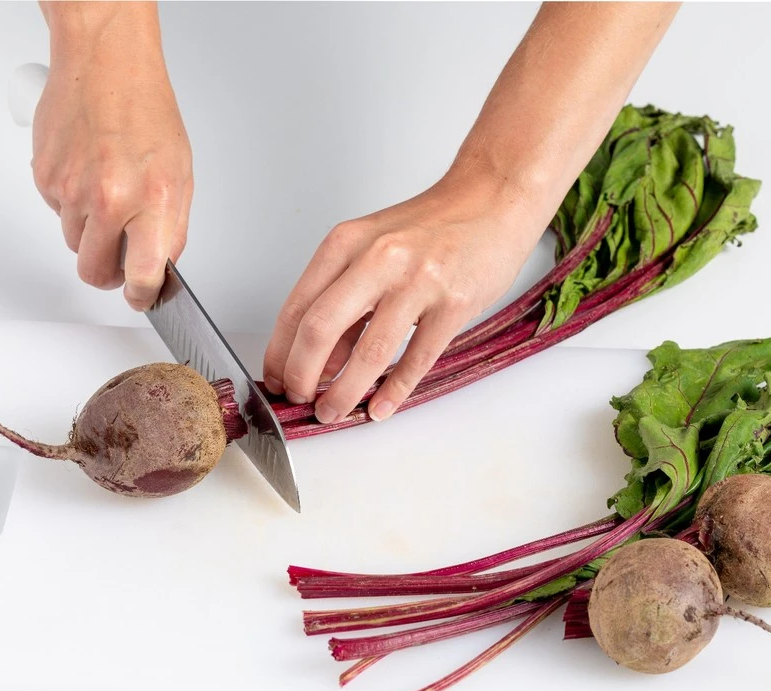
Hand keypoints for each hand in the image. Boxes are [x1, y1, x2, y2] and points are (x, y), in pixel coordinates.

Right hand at [32, 4, 191, 309]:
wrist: (106, 66)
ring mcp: (72, 190)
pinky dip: (71, 203)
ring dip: (90, 233)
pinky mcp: (45, 178)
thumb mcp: (181, 175)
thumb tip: (160, 266)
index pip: (144, 273)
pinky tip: (87, 173)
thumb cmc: (146, 114)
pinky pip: (58, 213)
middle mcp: (110, 198)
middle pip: (96, 271)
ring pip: (75, 244)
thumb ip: (171, 227)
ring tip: (106, 195)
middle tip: (120, 258)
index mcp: (153, 200)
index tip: (141, 298)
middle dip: (108, 273)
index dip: (142, 295)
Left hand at [262, 169, 549, 423]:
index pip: (297, 308)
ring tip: (335, 411)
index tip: (276, 378)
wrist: (493, 199)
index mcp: (347, 243)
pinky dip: (394, 391)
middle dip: (301, 377)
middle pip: (320, 330)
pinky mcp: (453, 304)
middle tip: (299, 400)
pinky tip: (381, 406)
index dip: (280, 353)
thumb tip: (319, 359)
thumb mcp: (373, 249)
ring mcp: (418, 282)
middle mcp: (377, 259)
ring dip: (345, 393)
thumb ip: (345, 300)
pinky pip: (416, 359)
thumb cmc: (433, 227)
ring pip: (369, 353)